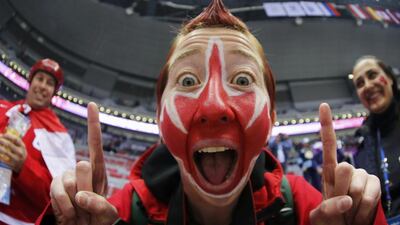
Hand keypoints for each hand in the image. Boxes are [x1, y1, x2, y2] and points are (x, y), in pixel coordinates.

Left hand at [0, 133, 26, 172]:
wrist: (24, 165)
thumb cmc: (20, 153)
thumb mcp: (20, 146)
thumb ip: (14, 140)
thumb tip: (4, 132)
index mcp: (23, 147)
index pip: (16, 139)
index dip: (8, 136)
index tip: (2, 135)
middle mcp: (20, 152)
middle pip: (9, 144)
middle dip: (1, 140)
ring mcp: (16, 159)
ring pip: (4, 151)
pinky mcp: (11, 164)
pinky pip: (2, 159)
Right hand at [50, 102, 117, 224]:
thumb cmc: (99, 219)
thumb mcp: (107, 215)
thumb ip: (99, 205)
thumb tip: (81, 196)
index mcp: (99, 172)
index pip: (96, 145)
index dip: (93, 124)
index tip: (92, 104)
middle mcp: (83, 171)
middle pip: (83, 167)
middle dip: (87, 188)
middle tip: (89, 205)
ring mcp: (67, 178)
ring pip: (68, 182)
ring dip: (75, 202)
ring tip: (80, 211)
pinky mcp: (55, 187)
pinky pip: (57, 194)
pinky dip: (65, 207)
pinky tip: (70, 213)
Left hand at [310, 103, 380, 224]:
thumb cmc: (330, 222)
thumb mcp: (320, 217)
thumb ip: (328, 208)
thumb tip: (346, 201)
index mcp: (329, 174)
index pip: (328, 147)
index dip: (326, 126)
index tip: (323, 105)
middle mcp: (347, 171)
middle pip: (345, 168)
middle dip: (342, 190)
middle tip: (340, 206)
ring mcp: (362, 177)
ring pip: (358, 183)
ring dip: (354, 204)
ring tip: (350, 212)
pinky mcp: (375, 185)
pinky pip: (372, 193)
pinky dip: (366, 208)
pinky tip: (360, 213)